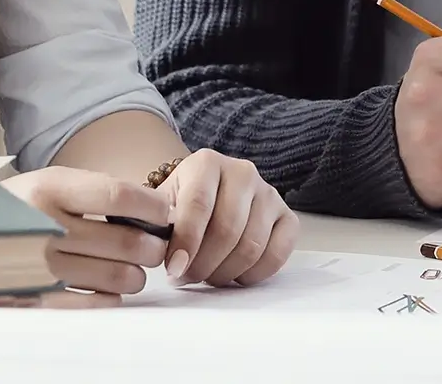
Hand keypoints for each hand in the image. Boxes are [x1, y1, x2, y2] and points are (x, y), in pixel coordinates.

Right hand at [0, 167, 173, 306]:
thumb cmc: (10, 210)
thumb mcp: (43, 184)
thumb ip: (90, 192)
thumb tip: (148, 208)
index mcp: (47, 189)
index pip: (119, 196)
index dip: (152, 206)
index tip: (165, 212)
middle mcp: (43, 225)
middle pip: (126, 240)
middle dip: (152, 247)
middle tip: (155, 248)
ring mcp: (37, 265)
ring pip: (116, 275)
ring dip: (134, 275)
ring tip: (133, 271)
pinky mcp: (32, 298)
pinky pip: (90, 303)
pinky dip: (108, 298)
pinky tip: (109, 291)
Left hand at [157, 148, 297, 286]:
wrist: (204, 200)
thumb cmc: (178, 208)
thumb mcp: (159, 208)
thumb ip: (154, 224)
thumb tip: (158, 250)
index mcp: (207, 163)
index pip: (198, 205)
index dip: (186, 242)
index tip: (174, 269)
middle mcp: (242, 172)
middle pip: (228, 229)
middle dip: (204, 264)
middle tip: (187, 277)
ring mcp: (269, 193)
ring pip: (252, 246)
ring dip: (225, 272)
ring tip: (207, 275)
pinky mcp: (287, 216)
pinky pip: (278, 253)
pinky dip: (254, 274)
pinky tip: (235, 275)